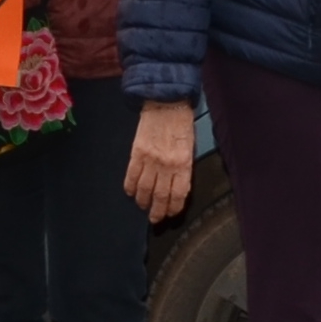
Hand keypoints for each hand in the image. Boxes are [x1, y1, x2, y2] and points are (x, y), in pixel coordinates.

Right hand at [124, 98, 197, 221]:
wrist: (166, 102)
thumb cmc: (181, 123)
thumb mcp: (190, 146)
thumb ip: (183, 167)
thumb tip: (177, 186)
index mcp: (184, 163)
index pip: (178, 194)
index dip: (173, 208)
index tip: (171, 214)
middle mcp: (167, 165)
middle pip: (160, 196)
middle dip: (157, 211)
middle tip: (155, 219)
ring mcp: (150, 160)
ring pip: (144, 190)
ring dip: (143, 202)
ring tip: (143, 206)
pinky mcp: (136, 153)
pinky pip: (131, 176)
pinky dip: (130, 188)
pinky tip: (131, 193)